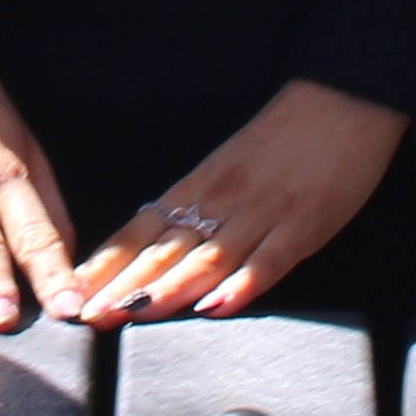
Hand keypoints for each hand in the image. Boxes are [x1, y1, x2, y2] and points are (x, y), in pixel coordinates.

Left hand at [56, 79, 408, 321]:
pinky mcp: (305, 224)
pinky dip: (242, 284)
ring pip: (207, 258)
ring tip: (132, 315)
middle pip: (163, 251)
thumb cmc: (283, 138)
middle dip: (121, 287)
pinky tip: (217, 307)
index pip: (140, 233)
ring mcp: (263, 213)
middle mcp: (221, 201)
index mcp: (198, 187)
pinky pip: (270, 259)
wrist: (343, 98)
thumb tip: (150, 250)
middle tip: (86, 317)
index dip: (105, 267)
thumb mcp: (227, 169)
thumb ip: (193, 210)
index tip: (72, 295)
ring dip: (167, 289)